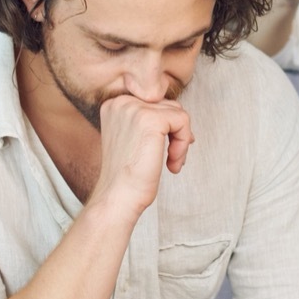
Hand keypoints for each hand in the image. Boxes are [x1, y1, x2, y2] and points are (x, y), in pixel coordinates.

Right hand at [89, 96, 192, 219]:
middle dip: (176, 133)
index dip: (168, 127)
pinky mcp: (151, 120)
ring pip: (178, 113)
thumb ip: (150, 121)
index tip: (169, 149)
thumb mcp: (134, 139)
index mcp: (114, 105)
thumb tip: (180, 116)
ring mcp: (135, 109)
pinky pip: (183, 121)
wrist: (118, 196)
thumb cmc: (127, 175)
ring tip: (172, 162)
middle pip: (168, 106)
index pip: (154, 103)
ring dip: (181, 140)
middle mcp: (122, 102)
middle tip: (172, 158)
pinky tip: (172, 164)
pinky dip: (183, 144)